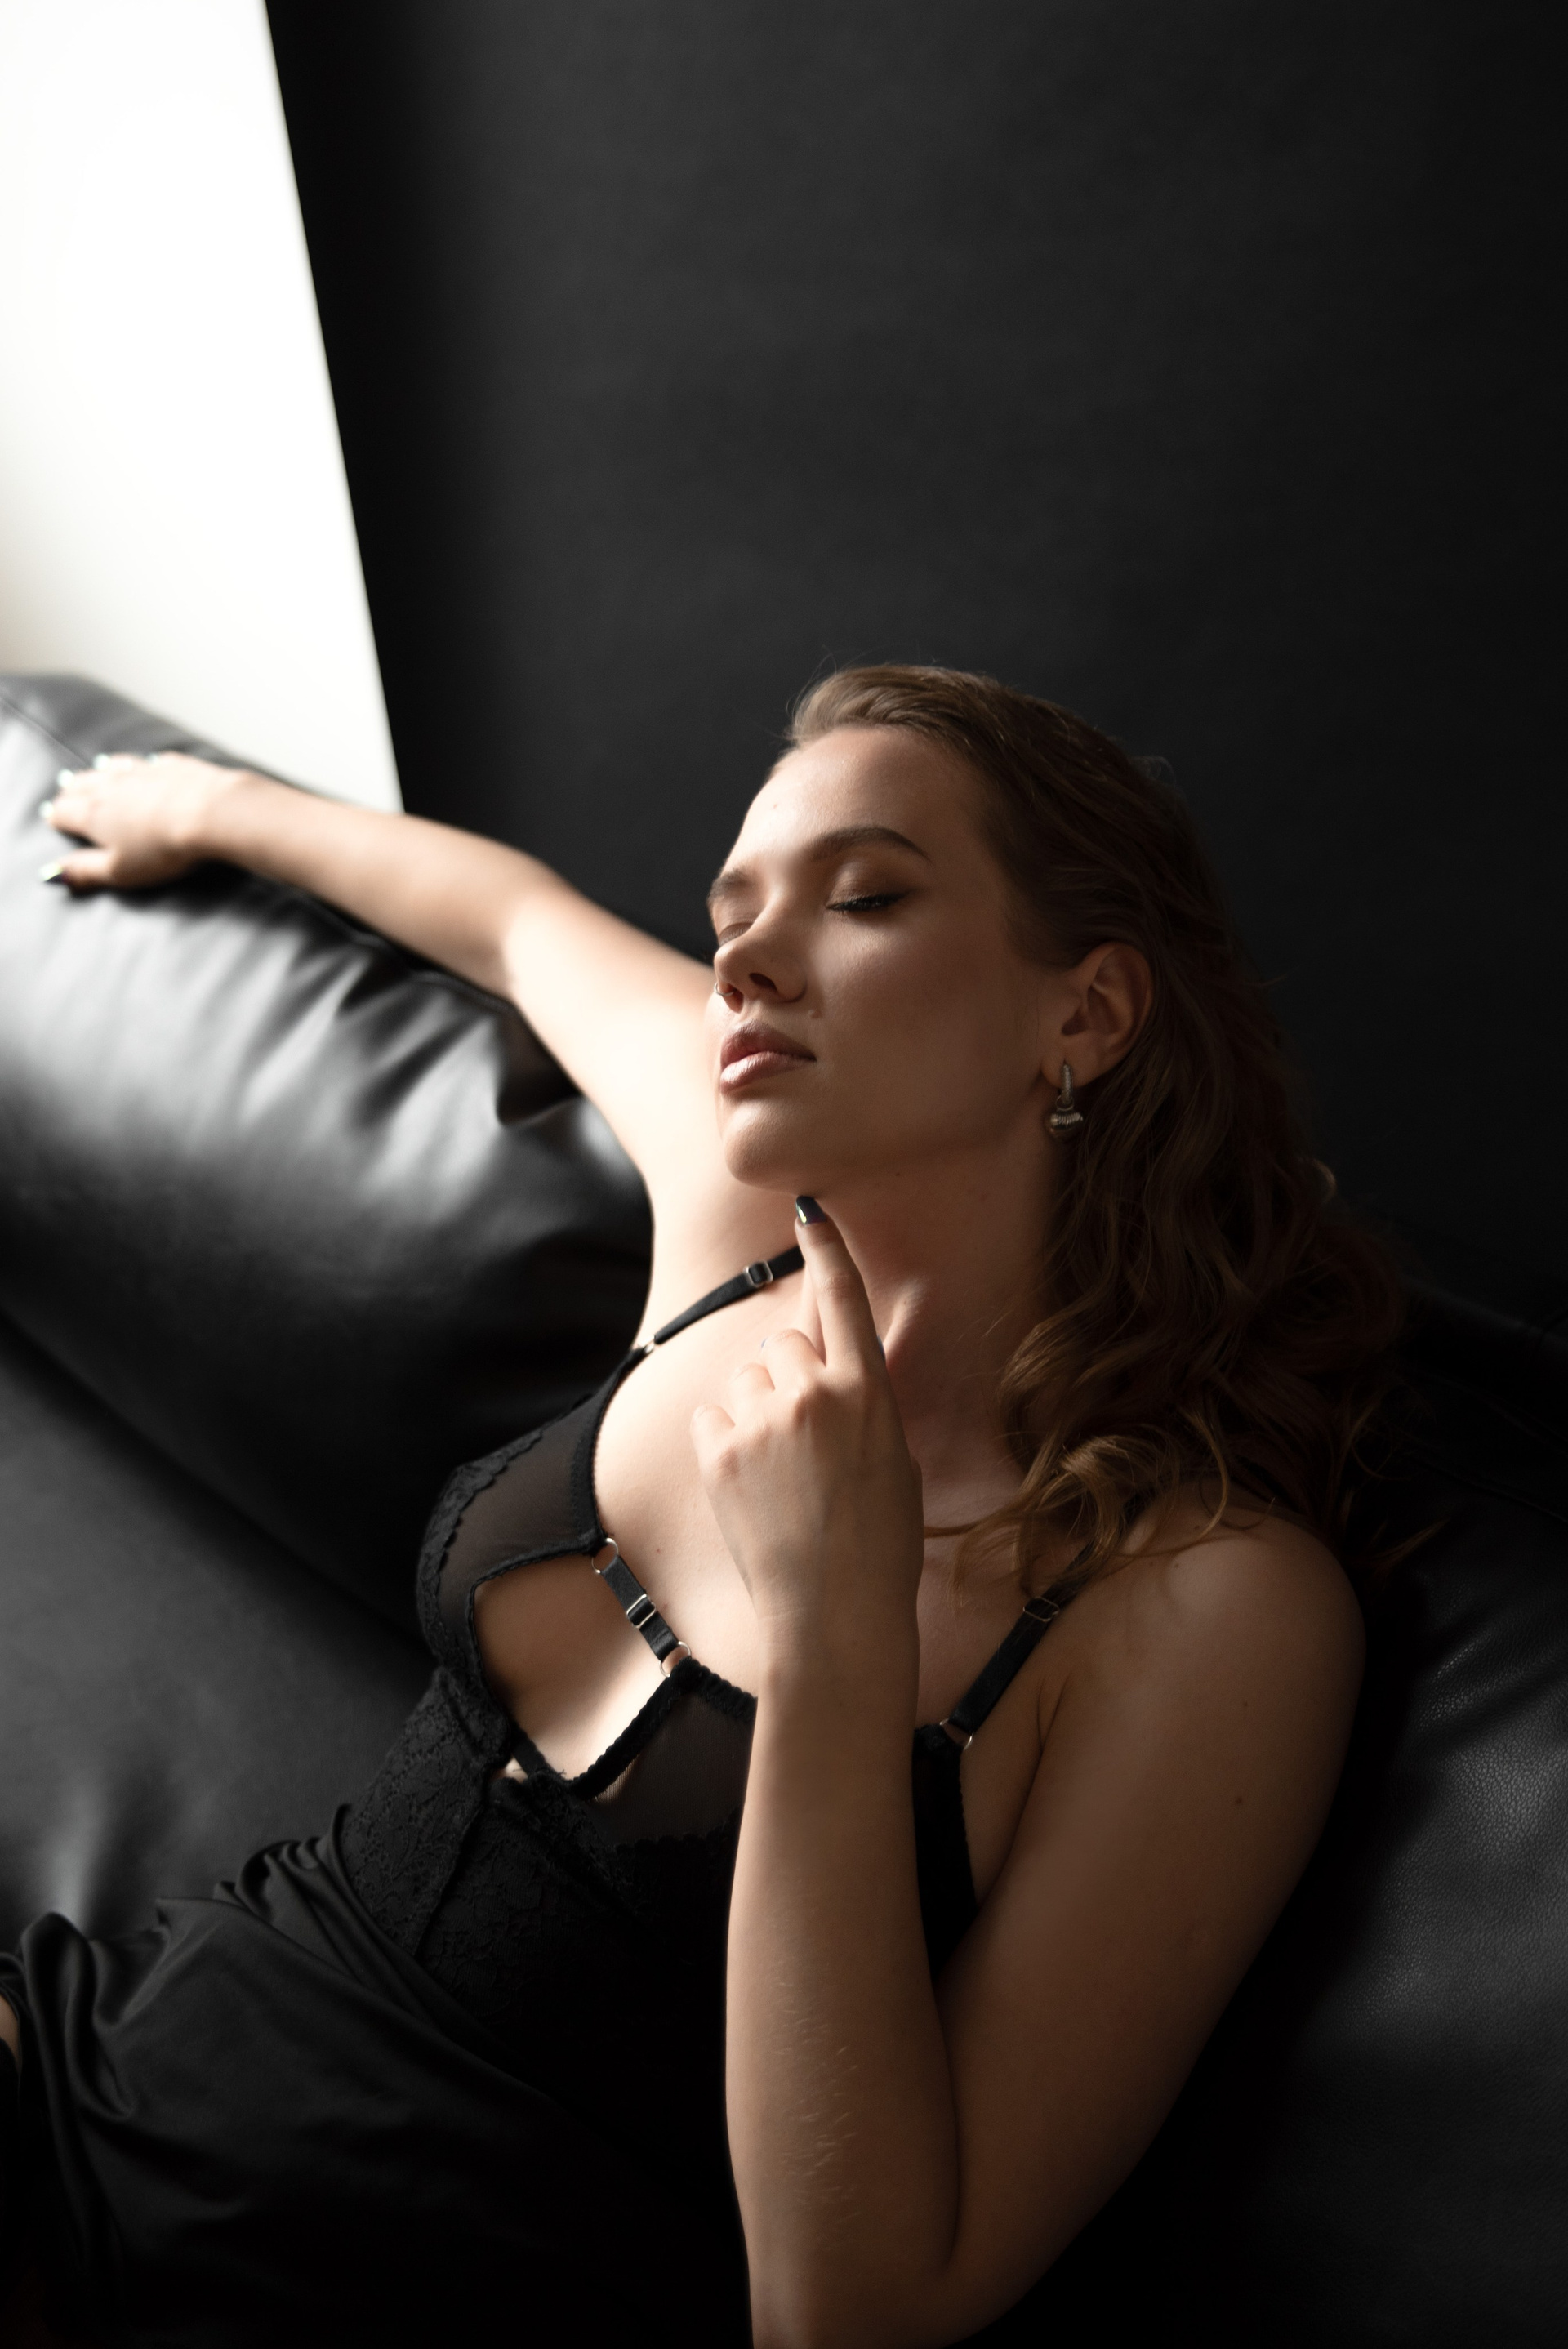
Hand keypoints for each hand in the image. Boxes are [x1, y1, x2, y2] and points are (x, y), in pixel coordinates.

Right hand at [42, 752, 244, 888]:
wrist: (211, 813)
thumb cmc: (164, 848)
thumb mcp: (119, 871)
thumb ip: (85, 871)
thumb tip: (52, 873)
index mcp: (93, 814)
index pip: (63, 812)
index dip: (56, 817)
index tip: (53, 819)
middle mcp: (112, 785)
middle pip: (82, 784)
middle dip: (72, 790)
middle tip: (65, 792)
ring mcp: (143, 771)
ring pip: (112, 767)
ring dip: (101, 771)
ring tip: (94, 769)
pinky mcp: (172, 765)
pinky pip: (150, 762)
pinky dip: (142, 765)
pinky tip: (147, 765)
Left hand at [691, 1203, 923, 1663]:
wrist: (834, 1613)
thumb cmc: (879, 1544)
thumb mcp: (894, 1458)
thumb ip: (862, 1403)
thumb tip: (830, 1372)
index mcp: (869, 1392)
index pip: (844, 1299)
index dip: (826, 1248)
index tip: (807, 1207)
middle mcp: (813, 1394)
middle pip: (784, 1344)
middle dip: (790, 1375)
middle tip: (806, 1438)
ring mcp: (762, 1422)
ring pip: (746, 1379)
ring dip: (758, 1409)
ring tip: (781, 1471)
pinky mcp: (719, 1452)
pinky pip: (714, 1416)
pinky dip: (726, 1440)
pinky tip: (751, 1482)